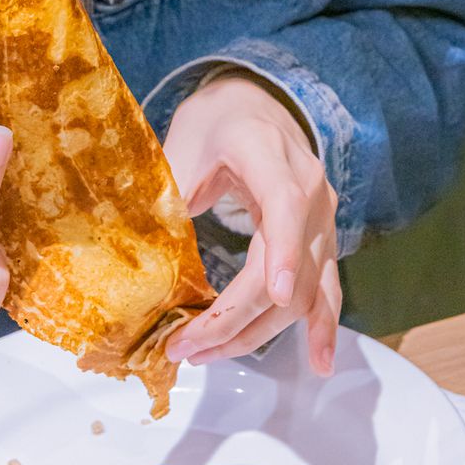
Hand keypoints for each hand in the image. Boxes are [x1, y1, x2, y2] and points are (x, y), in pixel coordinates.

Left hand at [161, 74, 340, 374]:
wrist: (254, 104)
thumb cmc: (214, 123)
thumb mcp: (182, 143)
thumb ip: (166, 193)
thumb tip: (138, 256)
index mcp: (269, 153)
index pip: (286, 205)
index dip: (283, 250)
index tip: (274, 293)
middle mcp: (309, 187)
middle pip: (288, 266)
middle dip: (238, 316)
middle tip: (186, 345)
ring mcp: (322, 217)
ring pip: (305, 289)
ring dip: (259, 331)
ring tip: (210, 355)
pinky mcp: (322, 240)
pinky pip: (327, 288)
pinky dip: (321, 326)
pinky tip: (318, 360)